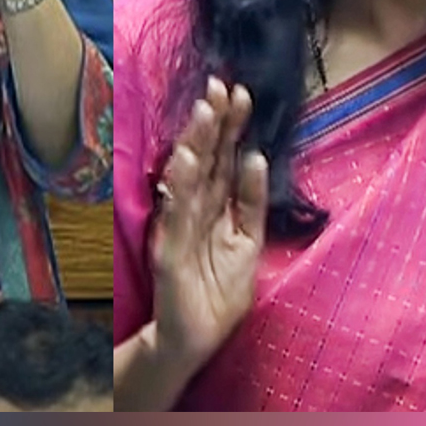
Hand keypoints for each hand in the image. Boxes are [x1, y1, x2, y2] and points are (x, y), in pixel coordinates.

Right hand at [150, 77, 268, 378]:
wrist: (191, 341)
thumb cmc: (217, 296)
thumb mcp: (247, 244)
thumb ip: (251, 204)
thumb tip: (256, 157)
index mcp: (213, 208)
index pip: (222, 160)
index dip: (229, 128)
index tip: (240, 93)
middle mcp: (193, 210)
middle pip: (205, 160)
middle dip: (213, 123)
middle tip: (221, 84)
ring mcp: (178, 226)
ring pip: (189, 177)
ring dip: (196, 142)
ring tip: (205, 110)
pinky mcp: (169, 249)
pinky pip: (177, 211)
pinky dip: (182, 183)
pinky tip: (187, 157)